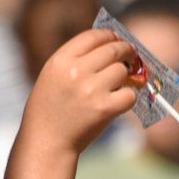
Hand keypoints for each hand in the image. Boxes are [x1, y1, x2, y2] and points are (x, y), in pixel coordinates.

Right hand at [23, 28, 138, 154]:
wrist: (46, 143)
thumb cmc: (49, 110)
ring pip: (123, 71)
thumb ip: (76, 60)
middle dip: (126, 51)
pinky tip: (119, 101)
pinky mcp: (106, 108)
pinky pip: (129, 94)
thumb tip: (110, 46)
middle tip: (131, 55)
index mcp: (60, 60)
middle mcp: (76, 72)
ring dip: (126, 77)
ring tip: (119, 84)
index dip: (109, 36)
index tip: (117, 39)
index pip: (93, 37)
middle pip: (113, 50)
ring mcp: (92, 90)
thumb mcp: (52, 76)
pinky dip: (128, 97)